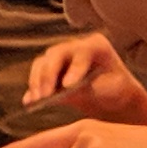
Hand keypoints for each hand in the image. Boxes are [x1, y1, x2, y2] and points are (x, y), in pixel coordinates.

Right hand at [22, 31, 146, 124]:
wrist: (114, 98)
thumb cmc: (117, 91)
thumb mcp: (109, 90)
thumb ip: (88, 88)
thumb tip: (63, 91)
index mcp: (96, 45)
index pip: (81, 53)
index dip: (73, 68)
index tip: (68, 86)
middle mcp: (76, 46)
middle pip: (56, 55)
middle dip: (48, 75)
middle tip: (45, 96)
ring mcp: (62, 58)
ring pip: (43, 63)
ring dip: (37, 82)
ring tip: (36, 101)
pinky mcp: (52, 71)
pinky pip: (38, 77)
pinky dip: (33, 89)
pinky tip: (29, 102)